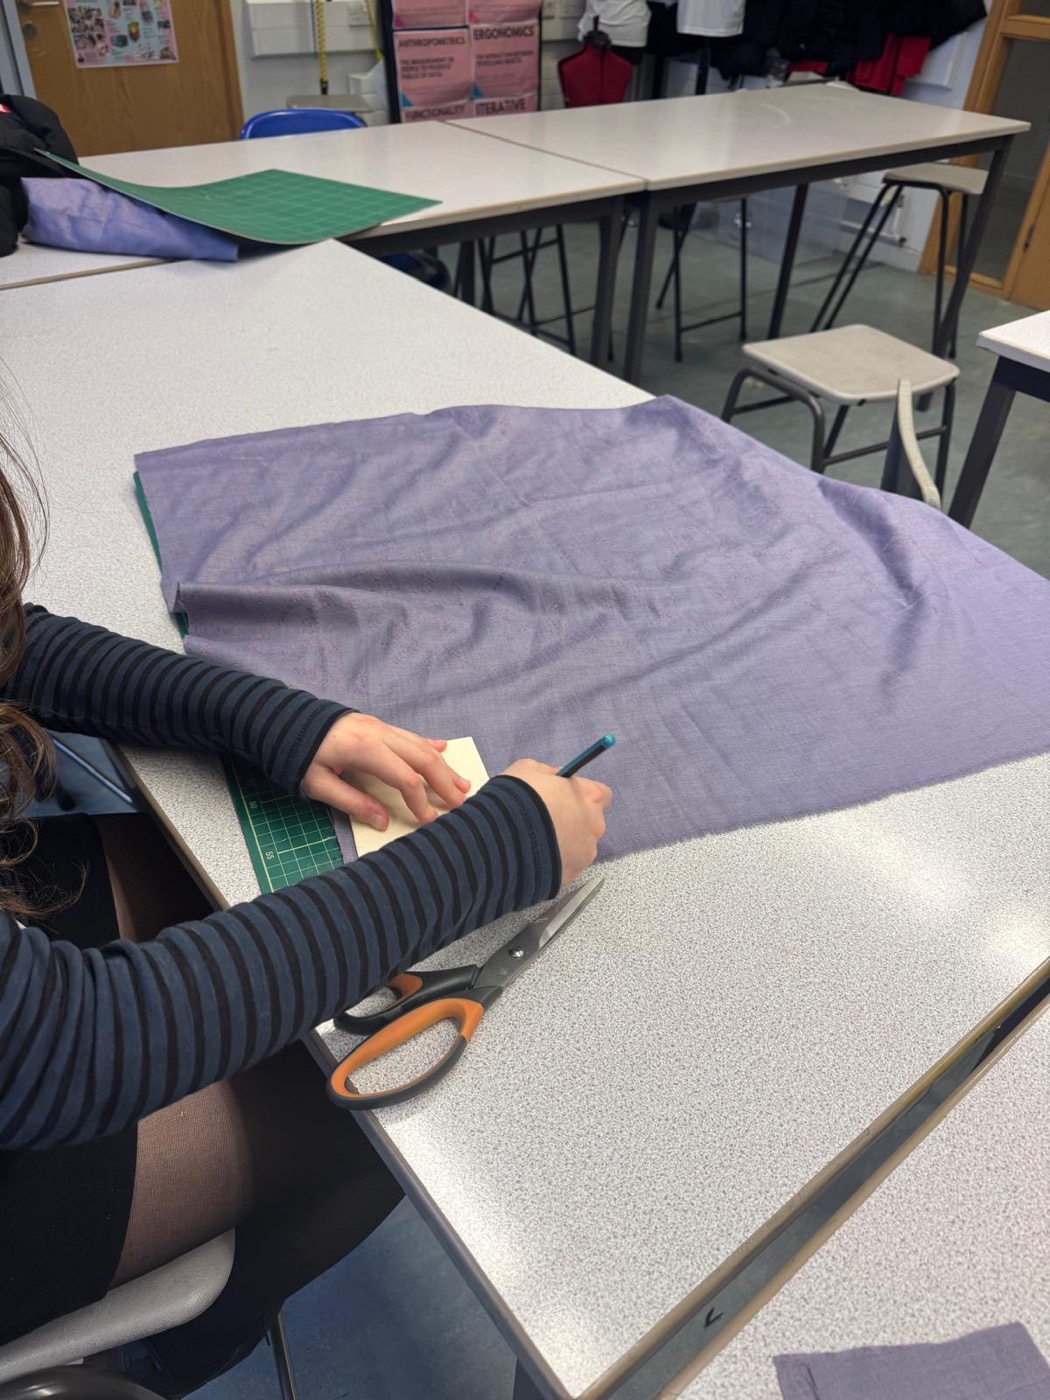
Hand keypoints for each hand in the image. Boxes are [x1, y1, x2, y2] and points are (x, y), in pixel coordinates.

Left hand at [303, 714, 470, 829]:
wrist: (283, 719)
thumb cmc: (296, 753)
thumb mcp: (317, 784)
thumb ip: (352, 802)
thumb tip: (382, 821)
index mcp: (366, 749)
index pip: (406, 778)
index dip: (420, 801)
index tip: (429, 819)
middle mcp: (379, 734)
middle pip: (422, 759)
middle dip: (444, 782)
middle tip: (461, 803)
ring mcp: (379, 726)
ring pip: (420, 746)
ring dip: (443, 765)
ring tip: (462, 783)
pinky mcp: (375, 724)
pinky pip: (409, 735)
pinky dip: (428, 744)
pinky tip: (443, 749)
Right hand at [503, 759, 611, 884]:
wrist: (498, 840)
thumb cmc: (516, 799)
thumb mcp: (529, 770)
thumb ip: (550, 774)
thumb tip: (555, 779)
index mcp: (589, 796)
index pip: (601, 794)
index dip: (582, 795)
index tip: (566, 796)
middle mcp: (594, 826)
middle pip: (590, 822)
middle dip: (573, 820)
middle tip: (547, 819)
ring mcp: (584, 854)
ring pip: (579, 846)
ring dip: (564, 842)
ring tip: (536, 840)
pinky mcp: (571, 875)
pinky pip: (566, 864)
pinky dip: (554, 860)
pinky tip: (534, 855)